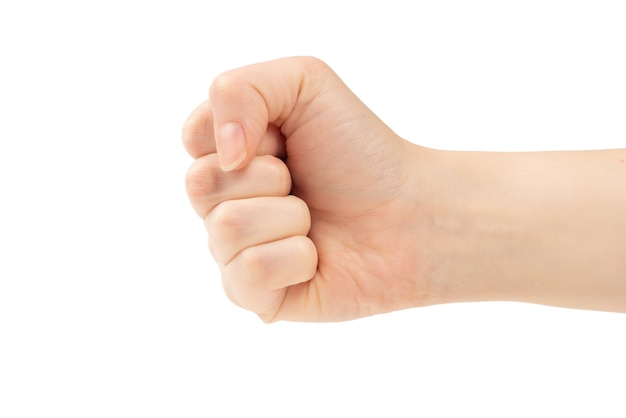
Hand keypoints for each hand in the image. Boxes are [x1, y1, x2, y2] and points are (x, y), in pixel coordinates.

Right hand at [183, 57, 434, 321]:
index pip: (194, 137)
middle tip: (302, 181)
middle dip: (268, 175)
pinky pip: (248, 273)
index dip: (245, 133)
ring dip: (288, 216)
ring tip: (314, 220)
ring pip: (226, 228)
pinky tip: (315, 256)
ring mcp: (236, 252)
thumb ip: (239, 89)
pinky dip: (295, 258)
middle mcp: (224, 204)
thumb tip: (222, 154)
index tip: (286, 140)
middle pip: (201, 184)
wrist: (411, 213)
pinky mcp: (256, 295)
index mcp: (229, 156)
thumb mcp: (305, 83)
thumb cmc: (361, 151)